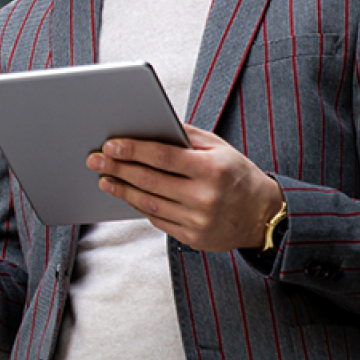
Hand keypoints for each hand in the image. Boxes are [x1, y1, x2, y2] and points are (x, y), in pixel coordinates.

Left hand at [89, 125, 283, 252]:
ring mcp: (198, 220)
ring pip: (149, 204)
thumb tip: (150, 121)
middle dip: (118, 168)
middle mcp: (204, 197)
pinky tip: (127, 195)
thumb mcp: (218, 147)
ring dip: (122, 190)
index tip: (110, 144)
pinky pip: (158, 221)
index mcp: (211, 169)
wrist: (264, 215)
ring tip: (104, 179)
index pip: (162, 156)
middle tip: (94, 159)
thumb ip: (185, 135)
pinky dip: (140, 207)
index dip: (133, 150)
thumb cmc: (237, 174)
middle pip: (150, 181)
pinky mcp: (194, 238)